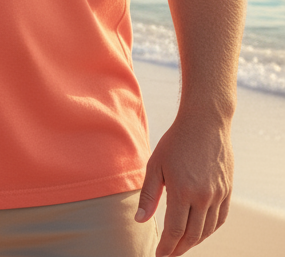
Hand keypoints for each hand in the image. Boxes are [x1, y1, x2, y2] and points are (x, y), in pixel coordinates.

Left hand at [135, 112, 232, 255]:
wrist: (205, 124)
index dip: (166, 246)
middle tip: (168, 255)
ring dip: (194, 241)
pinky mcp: (227, 191)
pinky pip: (220, 219)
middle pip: (192, 234)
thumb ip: (149, 195)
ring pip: (207, 229)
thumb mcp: (155, 164)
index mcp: (183, 191)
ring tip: (180, 245)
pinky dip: (209, 230)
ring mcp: (218, 195)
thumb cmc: (175, 142)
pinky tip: (199, 231)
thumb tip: (140, 220)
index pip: (175, 230)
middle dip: (179, 248)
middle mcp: (203, 197)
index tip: (159, 255)